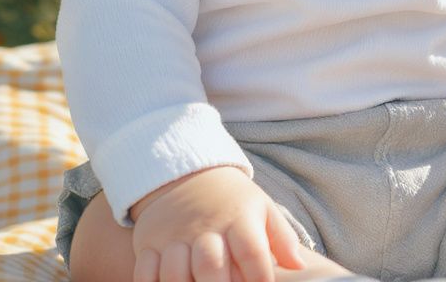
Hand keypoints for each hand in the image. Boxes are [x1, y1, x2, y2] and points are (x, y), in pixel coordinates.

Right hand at [130, 165, 306, 281]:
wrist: (186, 172)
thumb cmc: (232, 202)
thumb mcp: (262, 208)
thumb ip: (282, 237)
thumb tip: (300, 265)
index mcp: (238, 218)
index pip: (252, 251)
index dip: (260, 277)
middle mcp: (205, 227)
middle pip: (210, 265)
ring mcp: (175, 235)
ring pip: (174, 271)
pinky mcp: (150, 241)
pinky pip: (144, 271)